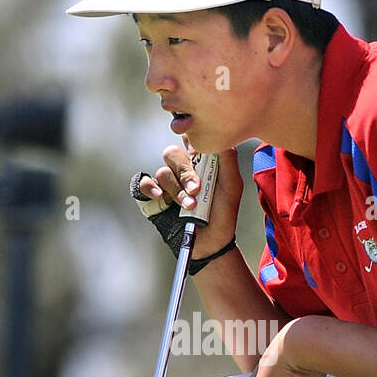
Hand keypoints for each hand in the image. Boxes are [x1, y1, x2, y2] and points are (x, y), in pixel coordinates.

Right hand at [135, 141, 242, 256]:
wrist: (210, 242)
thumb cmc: (223, 213)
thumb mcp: (231, 185)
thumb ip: (227, 158)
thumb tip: (218, 134)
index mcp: (198, 162)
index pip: (188, 140)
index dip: (190, 140)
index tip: (197, 152)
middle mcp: (180, 170)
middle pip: (172, 154)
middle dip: (185, 173)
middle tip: (196, 189)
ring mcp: (167, 184)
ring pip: (163, 172)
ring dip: (176, 190)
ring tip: (190, 206)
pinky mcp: (154, 197)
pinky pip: (144, 183)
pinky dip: (150, 188)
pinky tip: (161, 197)